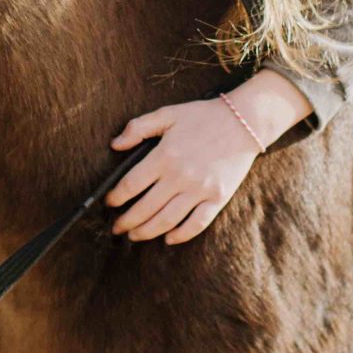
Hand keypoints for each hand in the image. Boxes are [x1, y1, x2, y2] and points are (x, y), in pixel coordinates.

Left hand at [105, 75, 309, 243]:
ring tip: (134, 236)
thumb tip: (115, 145)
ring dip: (147, 231)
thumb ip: (138, 127)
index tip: (109, 203)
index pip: (132, 184)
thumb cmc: (202, 116)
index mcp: (165, 156)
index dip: (116, 197)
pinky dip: (181, 235)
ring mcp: (200, 190)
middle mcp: (180, 176)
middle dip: (127, 221)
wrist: (243, 121)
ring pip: (167, 220)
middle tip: (116, 228)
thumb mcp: (167, 114)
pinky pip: (197, 223)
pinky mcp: (218, 198)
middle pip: (145, 208)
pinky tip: (168, 238)